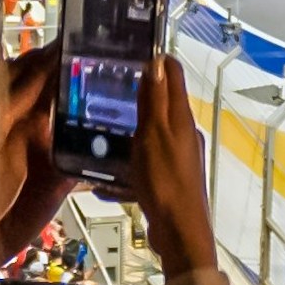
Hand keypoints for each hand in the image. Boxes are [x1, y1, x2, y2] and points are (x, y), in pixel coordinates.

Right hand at [121, 25, 219, 284]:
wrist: (179, 231)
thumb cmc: (164, 180)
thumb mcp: (154, 135)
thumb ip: (155, 100)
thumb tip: (157, 60)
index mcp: (181, 119)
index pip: (173, 76)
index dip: (156, 61)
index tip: (130, 54)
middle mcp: (184, 135)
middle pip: (162, 106)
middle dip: (138, 96)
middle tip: (106, 92)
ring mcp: (179, 159)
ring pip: (152, 136)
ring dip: (130, 133)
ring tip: (100, 135)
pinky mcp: (170, 181)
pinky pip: (146, 166)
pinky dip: (128, 167)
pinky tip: (106, 181)